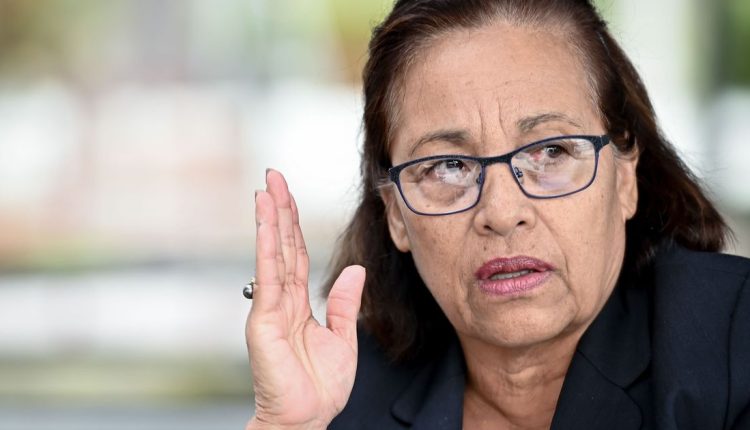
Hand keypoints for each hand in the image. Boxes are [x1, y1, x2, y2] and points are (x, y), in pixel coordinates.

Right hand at [245, 170, 365, 429]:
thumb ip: (344, 303)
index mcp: (299, 303)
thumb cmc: (320, 387)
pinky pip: (269, 274)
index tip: (288, 195)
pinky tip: (265, 220)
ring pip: (273, 253)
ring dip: (270, 218)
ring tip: (266, 187)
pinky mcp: (265, 318)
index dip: (294, 224)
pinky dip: (266, 244)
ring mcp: (270, 307)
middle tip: (273, 175)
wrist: (306, 418)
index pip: (296, 254)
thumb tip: (353, 271)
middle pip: (282, 245)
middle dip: (279, 209)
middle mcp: (282, 300)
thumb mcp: (343, 339)